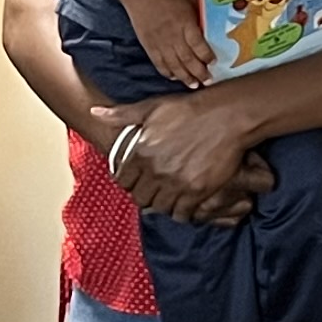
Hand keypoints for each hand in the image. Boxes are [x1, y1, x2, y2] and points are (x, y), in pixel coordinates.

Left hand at [94, 98, 271, 224]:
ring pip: (160, 208)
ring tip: (171, 196)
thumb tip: (95, 112)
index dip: (129, 182)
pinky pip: (182, 213)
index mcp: (141, 152)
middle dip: (146, 194)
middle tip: (156, 189)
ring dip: (164, 204)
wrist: (226, 116)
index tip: (138, 180)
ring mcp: (176, 183)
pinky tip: (186, 202)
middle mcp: (155, 170)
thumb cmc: (190, 109)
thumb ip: (122, 114)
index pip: (123, 181)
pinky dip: (182, 211)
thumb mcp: (152, 107)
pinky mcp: (197, 191)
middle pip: (141, 198)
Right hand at [130, 0, 217, 91]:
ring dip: (185, 77)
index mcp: (185, 23)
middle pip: (188, 59)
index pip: (198, 45)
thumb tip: (212, 24)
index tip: (214, 62)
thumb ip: (200, 13)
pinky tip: (174, 77)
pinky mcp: (149, 46)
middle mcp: (173, 36)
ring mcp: (160, 43)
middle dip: (199, 73)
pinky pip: (159, 63)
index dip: (207, 56)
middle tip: (208, 81)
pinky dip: (167, 72)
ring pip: (174, 65)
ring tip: (193, 85)